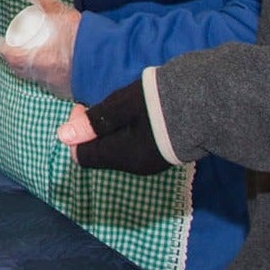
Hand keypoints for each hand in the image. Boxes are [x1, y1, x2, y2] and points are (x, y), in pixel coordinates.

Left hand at [0, 0, 79, 97]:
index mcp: (34, 57)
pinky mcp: (64, 89)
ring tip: (27, 54)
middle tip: (12, 46)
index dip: (1, 46)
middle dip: (13, 57)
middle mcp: (40, 74)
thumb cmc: (81, 34)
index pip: (9, 54)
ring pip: (32, 75)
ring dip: (27, 66)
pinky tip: (46, 66)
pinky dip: (43, 74)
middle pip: (18, 67)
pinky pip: (47, 82)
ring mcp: (52, 84)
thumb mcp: (59, 12)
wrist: (106, 55)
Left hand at [56, 82, 171, 174]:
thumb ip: (93, 122)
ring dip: (110, 130)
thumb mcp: (121, 107)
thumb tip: (62, 136)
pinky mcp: (162, 156)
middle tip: (103, 105)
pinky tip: (137, 116)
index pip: (82, 155)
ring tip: (122, 107)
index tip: (83, 108)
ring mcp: (150, 164)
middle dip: (93, 130)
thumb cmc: (159, 102)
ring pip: (116, 150)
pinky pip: (132, 148)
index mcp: (121, 156)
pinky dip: (126, 133)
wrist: (207, 103)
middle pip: (99, 153)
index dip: (76, 133)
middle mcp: (134, 167)